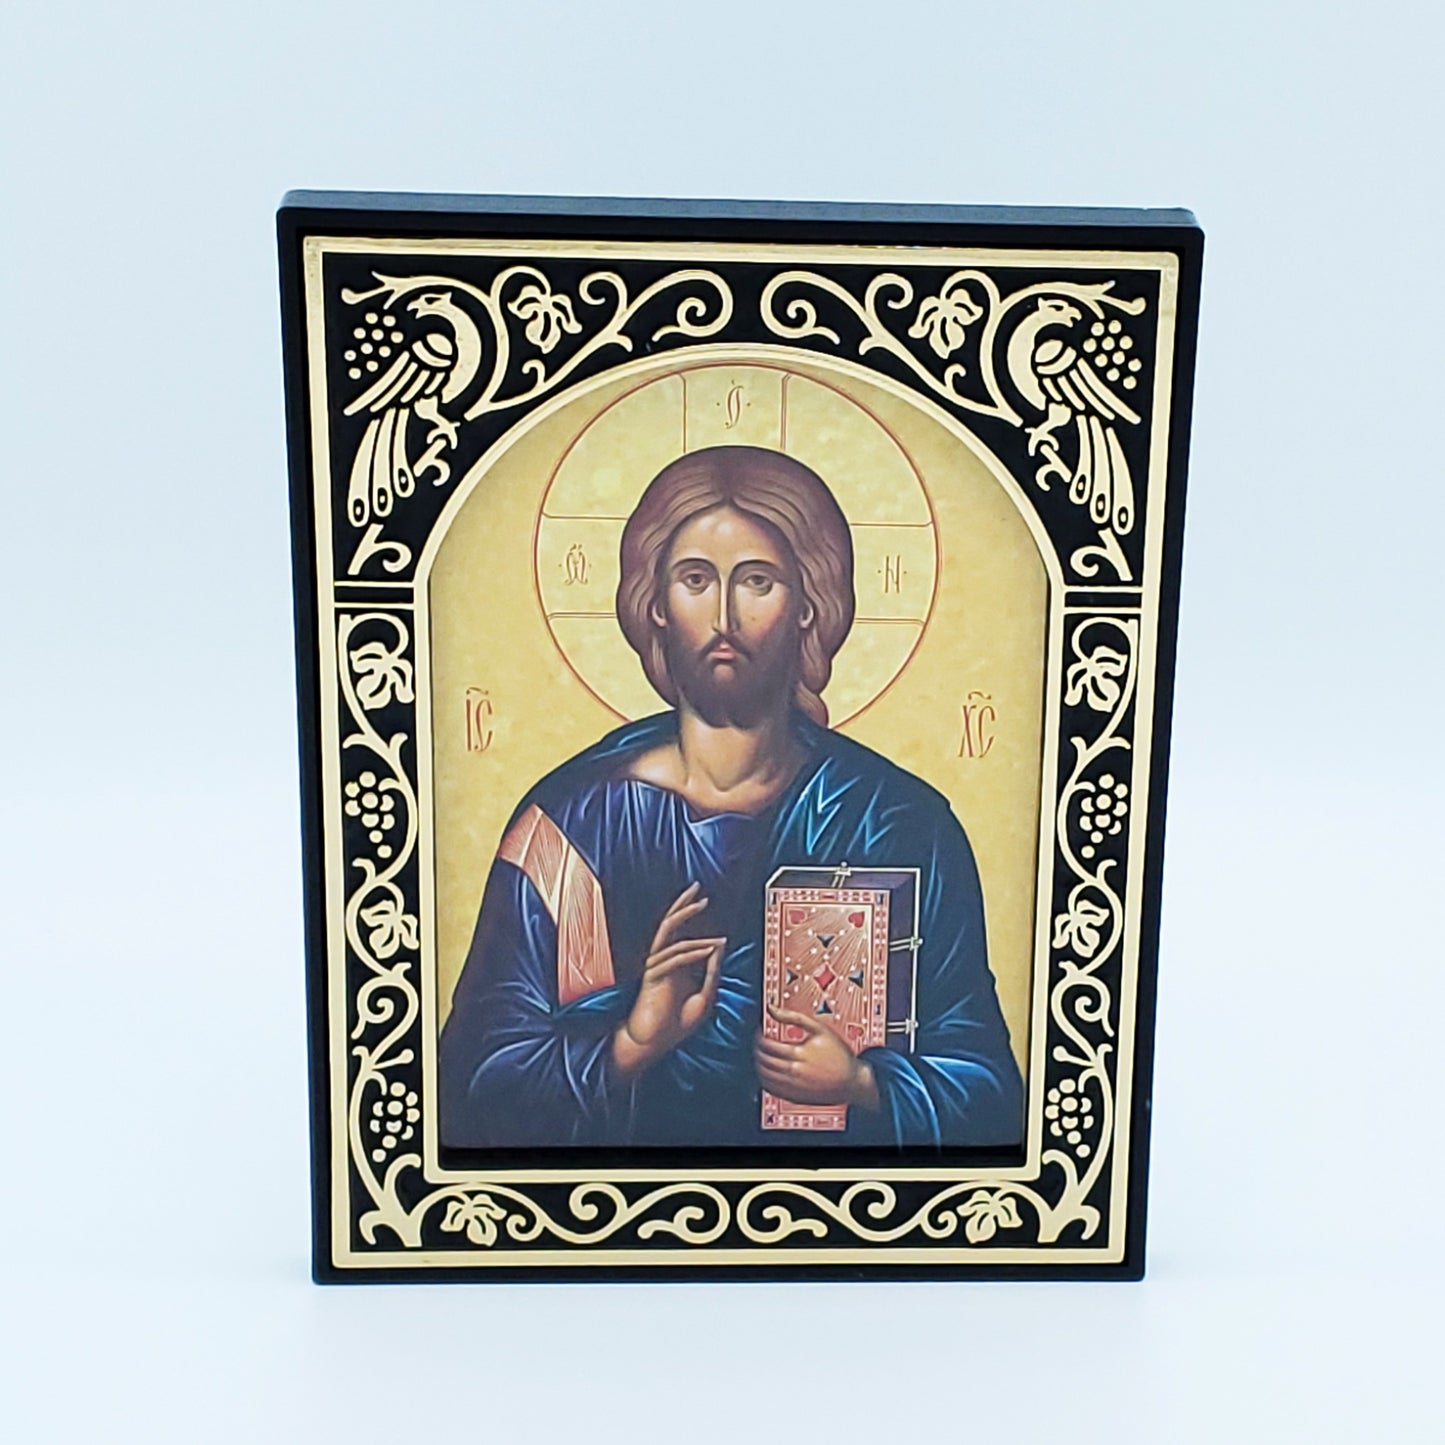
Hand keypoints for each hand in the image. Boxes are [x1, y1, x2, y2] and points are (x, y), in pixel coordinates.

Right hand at [612, 882, 724, 1077]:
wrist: (652, 1045)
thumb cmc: (675, 1026)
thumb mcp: (704, 999)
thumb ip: (713, 974)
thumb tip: (721, 946)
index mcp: (676, 965)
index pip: (681, 931)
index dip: (690, 914)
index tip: (706, 901)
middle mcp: (664, 962)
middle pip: (670, 925)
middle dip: (682, 905)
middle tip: (696, 887)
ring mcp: (656, 968)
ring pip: (670, 937)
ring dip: (692, 926)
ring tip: (706, 911)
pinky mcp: (652, 978)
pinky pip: (673, 959)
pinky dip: (692, 953)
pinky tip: (709, 949)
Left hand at [755, 1004, 880, 1109]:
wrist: (852, 1081)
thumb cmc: (839, 1055)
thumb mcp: (820, 1029)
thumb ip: (794, 1017)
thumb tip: (773, 1009)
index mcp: (799, 1054)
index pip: (766, 1045)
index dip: (758, 1037)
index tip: (760, 1032)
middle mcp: (794, 1072)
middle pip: (763, 1060)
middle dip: (756, 1049)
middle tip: (758, 1042)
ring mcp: (793, 1087)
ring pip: (764, 1076)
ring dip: (758, 1064)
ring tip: (761, 1055)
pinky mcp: (794, 1097)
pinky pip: (771, 1089)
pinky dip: (764, 1079)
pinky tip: (768, 1071)